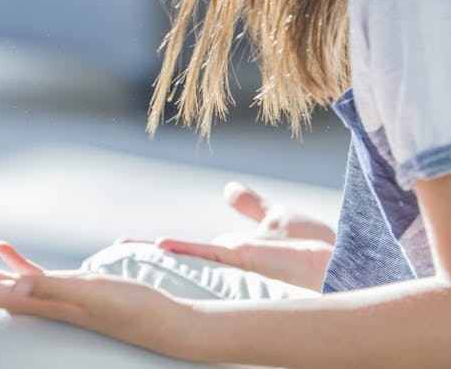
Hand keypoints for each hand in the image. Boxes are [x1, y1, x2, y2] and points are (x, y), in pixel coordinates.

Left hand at [0, 241, 187, 353]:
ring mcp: (55, 298)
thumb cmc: (134, 310)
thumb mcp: (93, 293)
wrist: (168, 326)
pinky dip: (14, 261)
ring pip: (3, 282)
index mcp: (40, 303)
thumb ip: (52, 288)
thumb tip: (14, 287)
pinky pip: (32, 274)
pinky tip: (2, 248)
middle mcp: (41, 303)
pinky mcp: (72, 290)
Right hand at [128, 181, 334, 290]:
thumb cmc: (316, 247)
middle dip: (143, 259)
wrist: (343, 261)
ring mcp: (235, 262)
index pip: (186, 250)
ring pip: (185, 260)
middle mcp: (226, 262)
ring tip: (119, 255)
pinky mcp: (248, 259)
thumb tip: (228, 189)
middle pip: (177, 259)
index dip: (156, 248)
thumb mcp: (276, 218)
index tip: (124, 245)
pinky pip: (210, 254)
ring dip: (154, 257)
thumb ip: (251, 207)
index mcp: (230, 252)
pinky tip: (160, 244)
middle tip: (107, 256)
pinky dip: (185, 249)